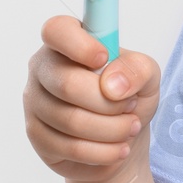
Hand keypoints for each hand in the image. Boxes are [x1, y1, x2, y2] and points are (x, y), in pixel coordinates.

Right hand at [24, 15, 159, 182]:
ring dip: (112, 130)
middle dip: (110, 103)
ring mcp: (35, 103)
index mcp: (67, 42)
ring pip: (70, 121)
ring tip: (131, 128)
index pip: (56, 30)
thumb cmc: (129, 96)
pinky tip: (119, 149)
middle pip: (67, 84)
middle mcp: (43, 69)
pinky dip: (104, 152)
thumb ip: (137, 68)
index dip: (79, 45)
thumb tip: (112, 85)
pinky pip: (70, 148)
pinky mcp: (37, 136)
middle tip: (132, 107)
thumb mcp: (147, 76)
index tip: (104, 58)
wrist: (123, 138)